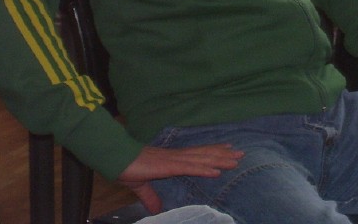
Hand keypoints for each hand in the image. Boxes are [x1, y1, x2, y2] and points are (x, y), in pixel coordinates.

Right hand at [117, 144, 243, 214]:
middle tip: (241, 153)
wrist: (116, 158)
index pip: (198, 154)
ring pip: (202, 159)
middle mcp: (177, 157)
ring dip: (220, 160)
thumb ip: (150, 196)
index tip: (228, 149)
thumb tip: (155, 209)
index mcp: (172, 160)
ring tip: (236, 160)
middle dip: (223, 154)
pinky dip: (205, 169)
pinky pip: (191, 168)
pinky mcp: (169, 166)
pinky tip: (217, 171)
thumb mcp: (141, 186)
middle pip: (205, 154)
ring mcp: (174, 160)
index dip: (213, 151)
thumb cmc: (128, 168)